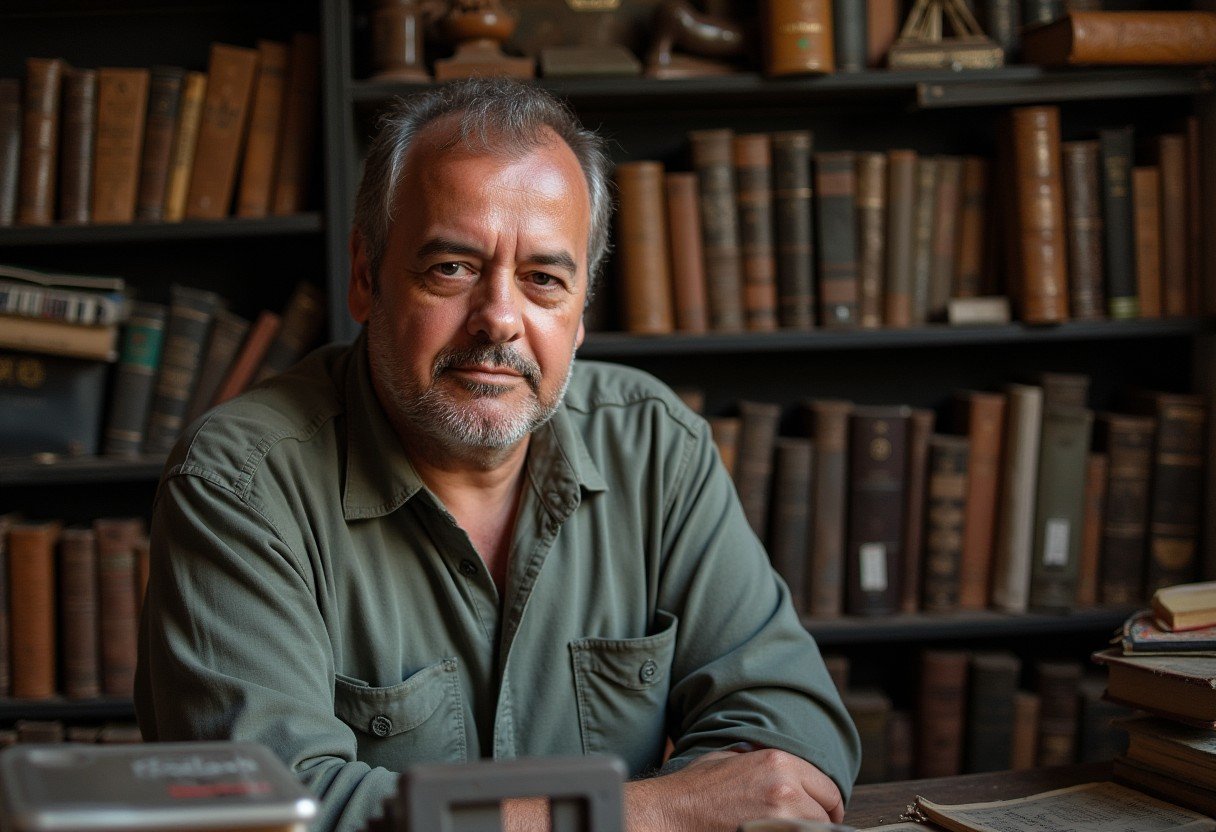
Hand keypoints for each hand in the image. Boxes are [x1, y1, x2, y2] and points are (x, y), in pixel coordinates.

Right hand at [625, 748, 843, 831]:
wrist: (669, 814)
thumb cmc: (695, 789)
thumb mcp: (733, 759)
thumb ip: (766, 764)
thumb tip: (789, 774)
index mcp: (778, 762)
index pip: (828, 789)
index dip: (827, 804)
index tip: (822, 813)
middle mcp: (784, 788)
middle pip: (825, 814)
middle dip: (816, 821)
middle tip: (801, 825)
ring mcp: (778, 819)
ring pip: (815, 831)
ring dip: (803, 830)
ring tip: (783, 828)